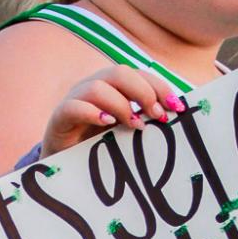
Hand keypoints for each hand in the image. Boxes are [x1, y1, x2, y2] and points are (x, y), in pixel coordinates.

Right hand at [40, 64, 186, 156]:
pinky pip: (74, 107)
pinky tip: (107, 123)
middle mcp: (93, 87)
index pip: (138, 75)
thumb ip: (145, 120)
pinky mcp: (59, 118)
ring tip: (134, 125)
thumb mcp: (126, 132)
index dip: (159, 87)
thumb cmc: (100, 147)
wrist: (64, 165)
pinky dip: (92, 113)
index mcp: (111, 87)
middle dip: (144, 92)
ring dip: (121, 104)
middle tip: (157, 117)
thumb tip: (177, 116)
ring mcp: (75, 100)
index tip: (177, 107)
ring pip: (97, 87)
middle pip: (119, 73)